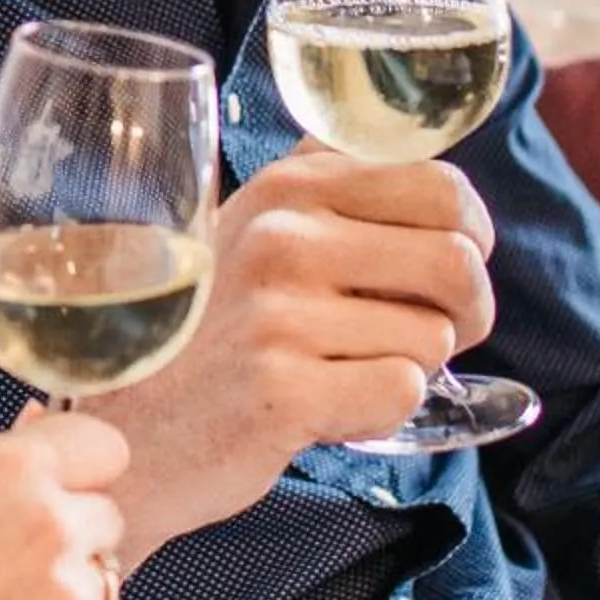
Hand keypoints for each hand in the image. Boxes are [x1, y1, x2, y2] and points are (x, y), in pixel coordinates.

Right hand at [0, 410, 128, 599]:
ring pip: (97, 579)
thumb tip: (38, 429)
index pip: (103, 445)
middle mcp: (53, 528)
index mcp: (13, 473)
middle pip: (107, 514)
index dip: (80, 467)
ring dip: (64, 588)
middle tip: (13, 556)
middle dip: (74, 530)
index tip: (62, 483)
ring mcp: (68, 599)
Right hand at [88, 142, 494, 565]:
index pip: (440, 184)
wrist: (129, 428)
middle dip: (467, 312)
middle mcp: (281, 235)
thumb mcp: (253, 227)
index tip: (445, 268)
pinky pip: (402, 393)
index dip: (470, 235)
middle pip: (458, 260)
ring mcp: (277, 312)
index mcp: (287, 185)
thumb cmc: (212, 331)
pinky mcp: (281, 389)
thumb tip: (437, 171)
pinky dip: (381, 411)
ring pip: (435, 338)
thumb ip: (328, 184)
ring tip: (340, 371)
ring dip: (408, 368)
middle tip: (424, 337)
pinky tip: (324, 409)